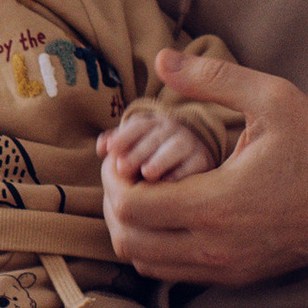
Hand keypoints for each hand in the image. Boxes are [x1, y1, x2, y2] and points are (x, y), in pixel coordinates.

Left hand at [100, 51, 307, 286]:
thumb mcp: (272, 98)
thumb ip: (213, 77)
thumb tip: (160, 58)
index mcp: (216, 203)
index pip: (130, 207)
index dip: (114, 179)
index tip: (123, 155)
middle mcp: (215, 246)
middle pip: (128, 241)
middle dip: (116, 204)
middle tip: (127, 173)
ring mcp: (226, 268)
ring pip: (146, 264)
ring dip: (135, 229)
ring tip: (148, 191)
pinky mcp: (236, 278)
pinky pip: (175, 272)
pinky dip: (159, 247)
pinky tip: (174, 212)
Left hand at [100, 101, 220, 183]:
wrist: (191, 159)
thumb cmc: (152, 156)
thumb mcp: (134, 146)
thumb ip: (117, 145)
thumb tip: (102, 146)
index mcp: (153, 123)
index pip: (137, 126)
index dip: (123, 137)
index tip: (110, 150)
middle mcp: (173, 129)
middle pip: (155, 137)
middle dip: (138, 151)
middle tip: (122, 168)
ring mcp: (190, 144)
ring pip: (176, 147)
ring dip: (160, 160)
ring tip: (147, 173)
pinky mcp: (204, 160)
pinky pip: (195, 165)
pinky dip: (182, 174)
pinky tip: (169, 184)